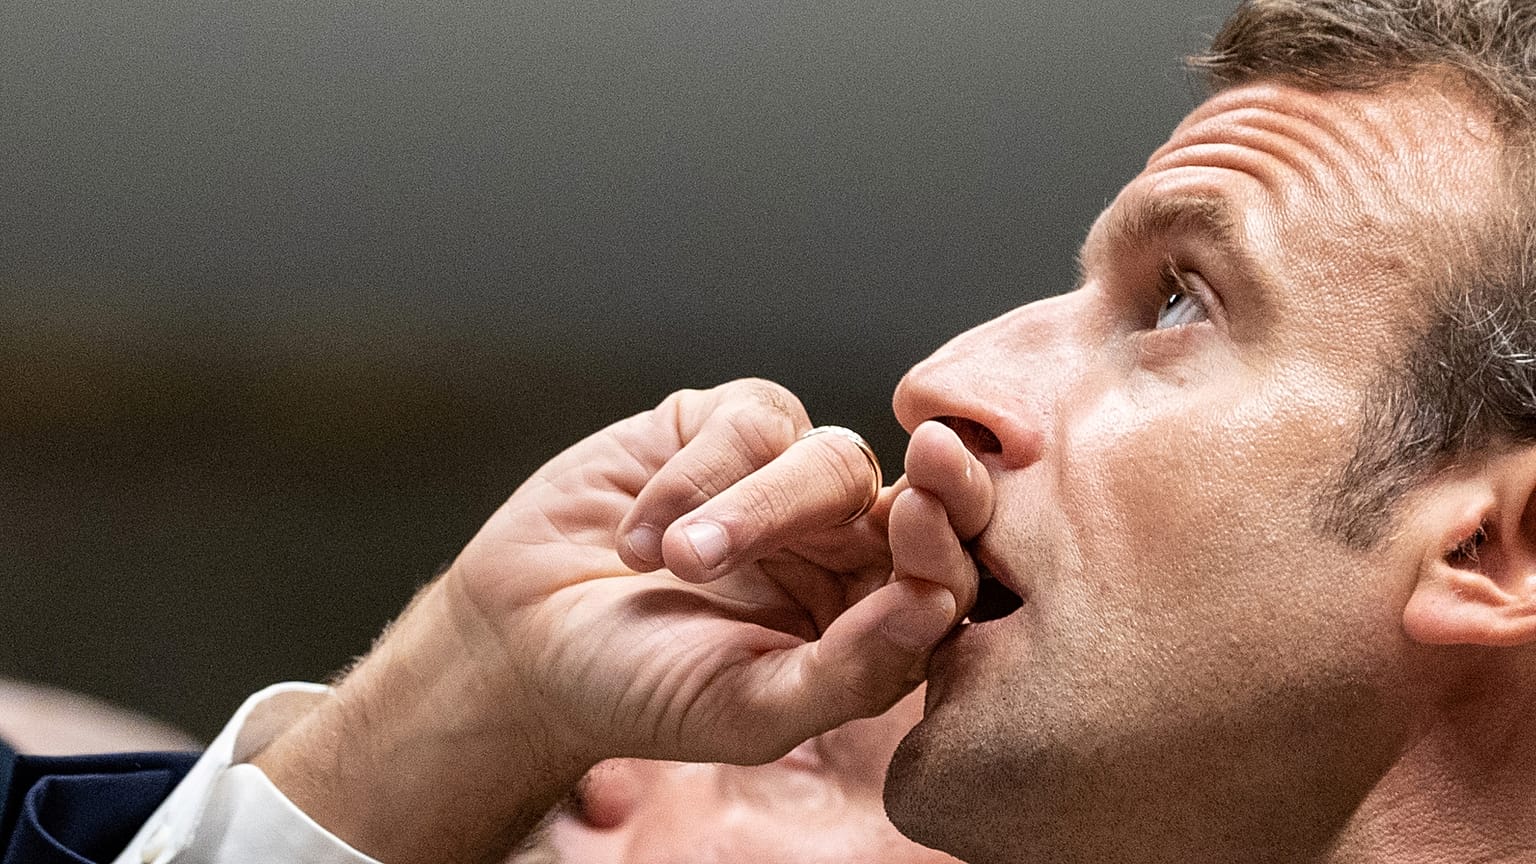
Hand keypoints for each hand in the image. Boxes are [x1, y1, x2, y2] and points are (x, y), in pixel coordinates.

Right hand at [447, 379, 975, 764]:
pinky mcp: (720, 429)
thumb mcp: (747, 709)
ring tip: (677, 564)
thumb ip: (849, 673)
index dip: (957, 542)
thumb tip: (937, 609)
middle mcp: (839, 544)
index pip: (949, 571)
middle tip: (921, 482)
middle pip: (909, 500)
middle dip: (916, 492)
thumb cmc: (641, 690)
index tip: (934, 525)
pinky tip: (636, 536)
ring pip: (829, 457)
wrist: (521, 644)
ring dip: (754, 509)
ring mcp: (782, 479)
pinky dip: (690, 480)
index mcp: (867, 617)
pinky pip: (748, 422)